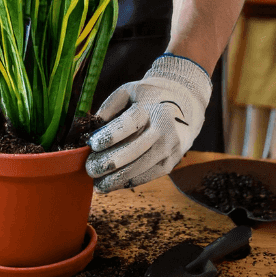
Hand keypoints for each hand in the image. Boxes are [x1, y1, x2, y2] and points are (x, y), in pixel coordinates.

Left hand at [85, 54, 212, 192]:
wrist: (185, 102)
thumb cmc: (149, 97)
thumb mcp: (129, 91)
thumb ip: (109, 106)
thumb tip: (91, 126)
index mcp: (151, 109)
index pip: (129, 124)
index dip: (110, 136)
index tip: (92, 144)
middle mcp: (164, 129)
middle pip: (135, 150)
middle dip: (110, 163)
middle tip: (90, 169)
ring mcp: (170, 147)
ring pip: (142, 168)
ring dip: (117, 179)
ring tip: (98, 184)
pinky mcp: (172, 161)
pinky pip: (149, 176)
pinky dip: (130, 182)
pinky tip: (113, 184)